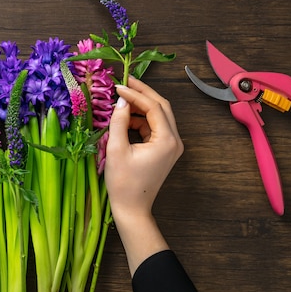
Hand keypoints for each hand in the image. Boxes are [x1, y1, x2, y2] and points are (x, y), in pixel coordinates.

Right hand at [104, 78, 183, 273]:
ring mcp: (171, 146)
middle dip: (143, 93)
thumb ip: (119, 122)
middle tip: (124, 82)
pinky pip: (154, 127)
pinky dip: (141, 119)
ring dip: (141, 106)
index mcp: (166, 140)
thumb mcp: (116, 149)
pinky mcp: (164, 150)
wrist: (132, 209)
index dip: (136, 93)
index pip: (154, 106)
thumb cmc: (123, 183)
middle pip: (161, 107)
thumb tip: (121, 101)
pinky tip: (125, 117)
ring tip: (121, 100)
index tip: (118, 86)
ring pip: (159, 115)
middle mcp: (174, 140)